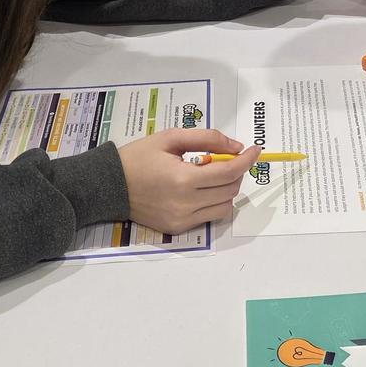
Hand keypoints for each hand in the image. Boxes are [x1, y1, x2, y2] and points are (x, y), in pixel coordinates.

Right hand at [118, 128, 260, 233]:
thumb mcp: (172, 138)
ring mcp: (182, 220)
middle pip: (230, 189)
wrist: (109, 185)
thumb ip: (207, 139)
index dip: (247, 160)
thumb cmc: (139, 157)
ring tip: (209, 174)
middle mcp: (185, 204)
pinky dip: (214, 202)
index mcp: (183, 179)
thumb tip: (237, 148)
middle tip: (224, 158)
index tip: (255, 149)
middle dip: (236, 171)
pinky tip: (199, 189)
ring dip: (227, 188)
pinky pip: (209, 217)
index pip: (229, 172)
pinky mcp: (177, 229)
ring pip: (224, 206)